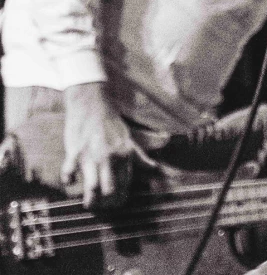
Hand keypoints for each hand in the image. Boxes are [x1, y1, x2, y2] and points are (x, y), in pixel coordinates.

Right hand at [62, 82, 150, 208]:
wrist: (92, 103)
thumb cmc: (112, 123)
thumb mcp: (129, 139)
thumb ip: (140, 157)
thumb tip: (155, 169)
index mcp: (124, 155)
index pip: (125, 186)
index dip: (120, 200)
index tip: (115, 205)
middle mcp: (109, 158)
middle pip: (109, 192)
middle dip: (105, 204)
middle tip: (101, 206)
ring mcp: (91, 156)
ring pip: (91, 189)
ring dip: (89, 201)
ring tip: (89, 203)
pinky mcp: (75, 153)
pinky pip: (68, 174)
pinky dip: (68, 180)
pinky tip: (71, 180)